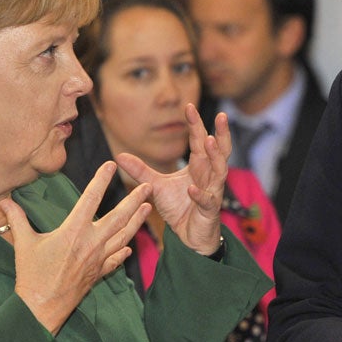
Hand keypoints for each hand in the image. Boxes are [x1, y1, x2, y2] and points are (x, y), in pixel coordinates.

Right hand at [3, 161, 151, 334]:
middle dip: (134, 200)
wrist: (42, 307)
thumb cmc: (32, 275)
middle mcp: (91, 242)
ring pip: (123, 236)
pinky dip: (124, 251)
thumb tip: (4, 201)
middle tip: (148, 186)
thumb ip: (17, 219)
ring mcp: (98, 258)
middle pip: (118, 217)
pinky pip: (116, 259)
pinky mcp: (98, 273)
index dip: (101, 180)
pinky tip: (130, 246)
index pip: (90, 199)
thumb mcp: (24, 244)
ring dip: (137, 221)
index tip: (111, 165)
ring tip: (148, 207)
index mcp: (74, 231)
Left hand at [114, 104, 229, 254]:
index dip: (196, 124)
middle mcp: (209, 175)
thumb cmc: (178, 207)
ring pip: (219, 170)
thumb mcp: (156, 186)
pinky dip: (200, 194)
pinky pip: (207, 199)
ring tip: (209, 141)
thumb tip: (119, 156)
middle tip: (222, 116)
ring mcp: (212, 191)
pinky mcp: (209, 209)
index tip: (188, 106)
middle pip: (219, 150)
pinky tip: (192, 188)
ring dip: (215, 156)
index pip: (199, 140)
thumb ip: (140, 170)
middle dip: (221, 133)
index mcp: (198, 165)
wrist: (188, 235)